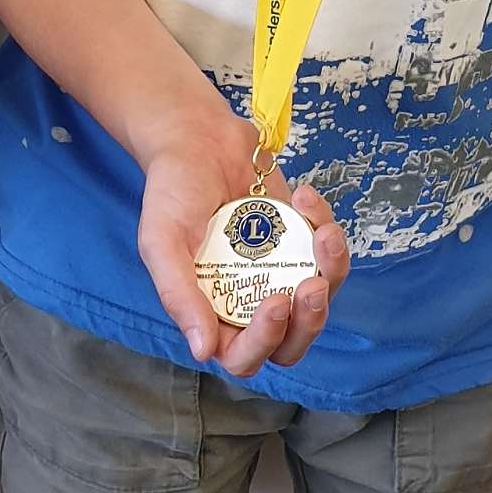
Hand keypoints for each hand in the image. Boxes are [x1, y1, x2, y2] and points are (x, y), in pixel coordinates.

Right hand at [136, 111, 349, 376]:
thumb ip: (178, 295)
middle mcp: (249, 302)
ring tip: (323, 233)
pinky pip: (328, 256)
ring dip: (330, 272)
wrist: (197, 137)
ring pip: (319, 302)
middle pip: (291, 342)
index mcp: (212, 313)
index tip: (275, 301)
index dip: (264, 340)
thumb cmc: (172, 189)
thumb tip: (203, 352)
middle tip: (311, 285)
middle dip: (310, 320)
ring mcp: (279, 274)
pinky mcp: (303, 244)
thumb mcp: (161, 240)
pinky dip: (326, 229)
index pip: (243, 355)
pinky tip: (305, 197)